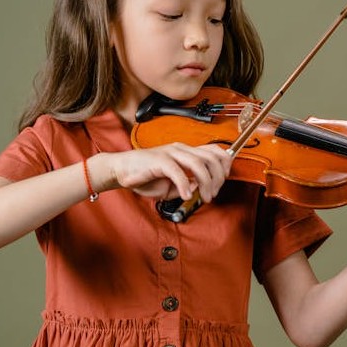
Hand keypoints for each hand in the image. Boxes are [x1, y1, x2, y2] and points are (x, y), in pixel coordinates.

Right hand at [99, 143, 231, 201]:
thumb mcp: (172, 185)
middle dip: (218, 178)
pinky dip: (185, 185)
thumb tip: (200, 187)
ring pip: (198, 164)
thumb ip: (188, 184)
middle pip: (211, 158)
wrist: (122, 171)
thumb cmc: (146, 177)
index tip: (224, 178)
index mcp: (185, 152)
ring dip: (206, 183)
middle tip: (212, 194)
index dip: (225, 163)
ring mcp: (170, 153)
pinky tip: (185, 195)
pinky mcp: (158, 160)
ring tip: (204, 197)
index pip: (213, 150)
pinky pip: (177, 171)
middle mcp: (180, 149)